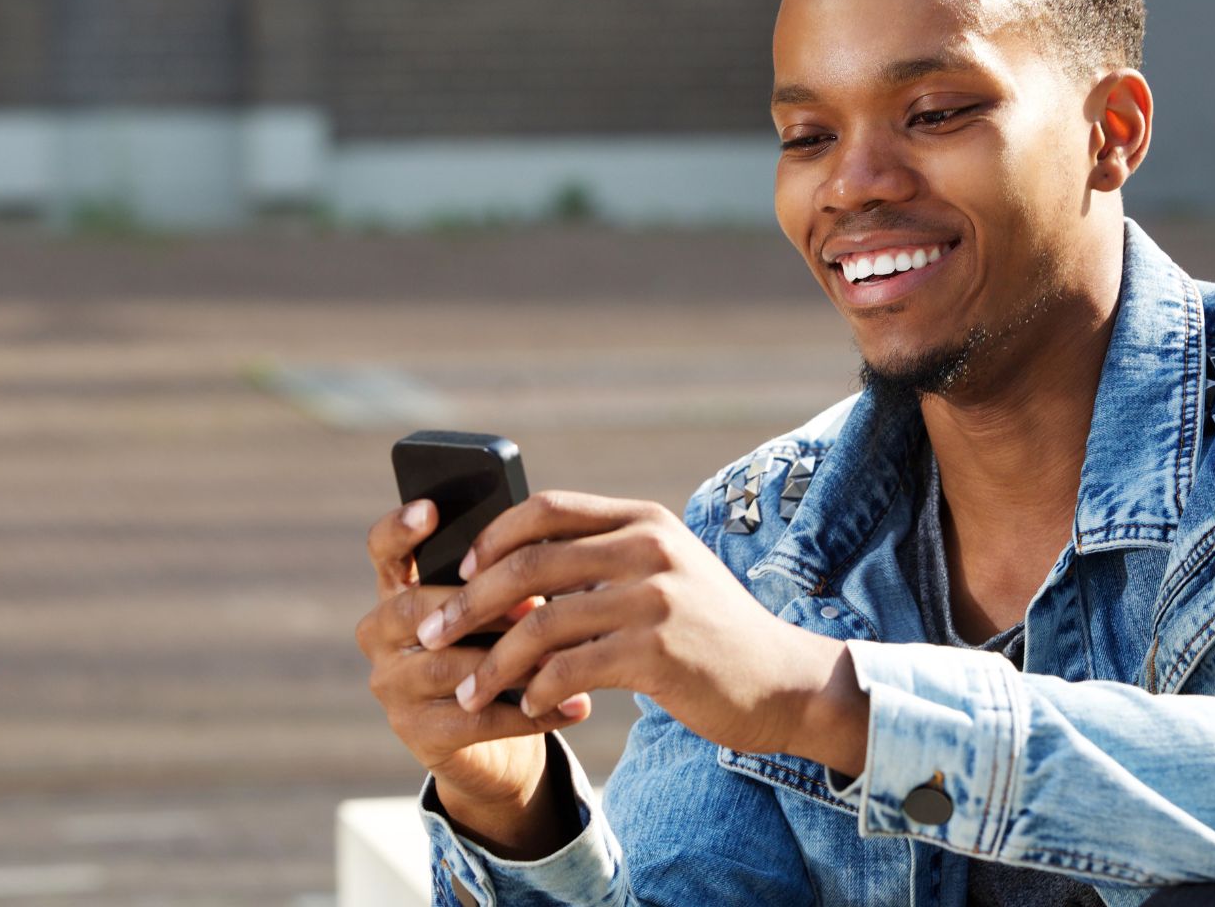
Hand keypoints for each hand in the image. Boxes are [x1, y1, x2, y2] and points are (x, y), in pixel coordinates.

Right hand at [355, 500, 587, 818]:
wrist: (500, 745)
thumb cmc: (506, 653)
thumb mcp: (506, 610)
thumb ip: (507, 578)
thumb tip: (545, 552)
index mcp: (401, 590)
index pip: (384, 550)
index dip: (400, 529)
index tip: (431, 509)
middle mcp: (382, 634)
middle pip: (414, 606)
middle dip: (480, 604)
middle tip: (535, 607)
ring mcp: (392, 686)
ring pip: (445, 664)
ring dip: (512, 660)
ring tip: (566, 658)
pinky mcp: (416, 733)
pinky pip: (475, 717)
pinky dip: (532, 712)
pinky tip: (576, 704)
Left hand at [413, 490, 862, 764]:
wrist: (781, 680)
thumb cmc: (708, 632)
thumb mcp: (665, 572)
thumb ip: (605, 558)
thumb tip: (514, 567)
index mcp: (644, 520)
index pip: (546, 508)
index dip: (492, 537)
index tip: (460, 573)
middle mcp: (649, 548)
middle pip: (529, 564)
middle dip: (468, 604)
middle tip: (433, 635)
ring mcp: (654, 599)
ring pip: (539, 624)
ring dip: (491, 663)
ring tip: (468, 691)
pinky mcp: (656, 653)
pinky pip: (566, 671)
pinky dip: (534, 691)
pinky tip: (528, 706)